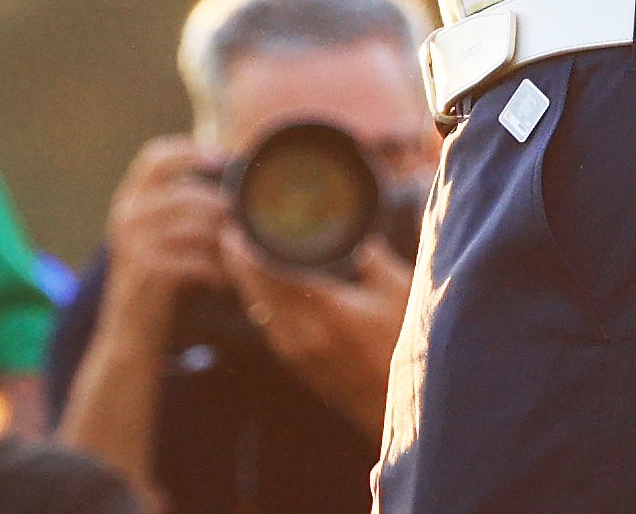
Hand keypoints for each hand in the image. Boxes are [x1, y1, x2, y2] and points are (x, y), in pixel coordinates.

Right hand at [102, 135, 230, 293]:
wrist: (131, 333)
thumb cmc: (159, 279)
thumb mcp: (162, 234)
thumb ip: (184, 204)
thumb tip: (230, 168)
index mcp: (130, 200)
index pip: (155, 157)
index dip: (189, 151)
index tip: (222, 158)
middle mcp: (126, 216)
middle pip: (187, 192)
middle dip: (220, 206)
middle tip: (239, 225)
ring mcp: (134, 243)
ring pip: (196, 225)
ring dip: (222, 241)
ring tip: (234, 256)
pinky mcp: (147, 270)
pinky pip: (196, 258)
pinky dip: (216, 269)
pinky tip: (222, 281)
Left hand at [220, 228, 415, 433]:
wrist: (398, 406)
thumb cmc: (406, 347)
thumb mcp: (401, 291)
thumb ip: (375, 259)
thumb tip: (356, 237)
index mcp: (328, 310)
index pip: (274, 274)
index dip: (250, 252)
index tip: (238, 229)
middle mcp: (305, 334)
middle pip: (258, 293)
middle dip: (239, 264)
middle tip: (230, 236)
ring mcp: (300, 354)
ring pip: (260, 313)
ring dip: (246, 284)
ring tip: (240, 259)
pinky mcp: (301, 367)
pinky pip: (269, 328)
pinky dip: (259, 305)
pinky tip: (260, 294)